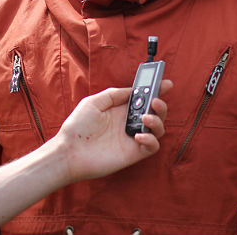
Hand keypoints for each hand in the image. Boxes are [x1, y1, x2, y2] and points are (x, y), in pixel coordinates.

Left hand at [55, 81, 171, 182]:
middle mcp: (128, 123)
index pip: (142, 98)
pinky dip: (151, 140)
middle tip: (155, 101)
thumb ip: (114, 94)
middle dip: (160, 105)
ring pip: (158, 129)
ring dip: (158, 121)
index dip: (156, 90)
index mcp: (119, 109)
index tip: (167, 83)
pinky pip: (153, 146)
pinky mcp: (133, 153)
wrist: (69, 151)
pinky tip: (138, 136)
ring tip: (145, 117)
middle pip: (154, 113)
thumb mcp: (93, 102)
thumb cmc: (77, 126)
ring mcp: (132, 138)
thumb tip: (133, 90)